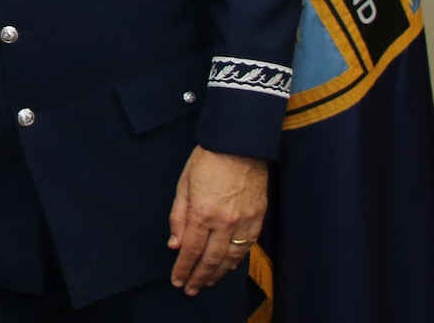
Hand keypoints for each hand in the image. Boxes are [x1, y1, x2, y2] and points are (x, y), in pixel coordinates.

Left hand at [167, 146, 267, 294]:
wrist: (239, 143)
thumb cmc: (208, 159)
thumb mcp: (184, 184)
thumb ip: (179, 216)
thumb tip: (175, 244)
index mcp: (202, 212)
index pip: (191, 250)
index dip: (183, 268)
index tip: (177, 281)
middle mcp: (224, 221)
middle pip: (211, 259)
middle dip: (199, 278)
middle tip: (190, 289)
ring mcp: (244, 221)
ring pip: (231, 258)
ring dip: (217, 274)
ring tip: (207, 282)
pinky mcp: (258, 218)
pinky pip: (247, 246)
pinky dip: (237, 260)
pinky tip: (228, 266)